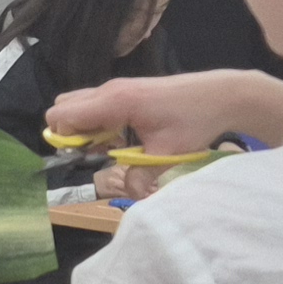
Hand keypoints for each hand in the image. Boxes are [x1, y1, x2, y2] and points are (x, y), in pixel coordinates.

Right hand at [45, 68, 270, 154]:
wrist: (220, 95)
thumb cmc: (193, 121)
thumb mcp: (167, 154)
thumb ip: (140, 176)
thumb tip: (129, 195)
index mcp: (114, 103)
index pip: (62, 116)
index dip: (64, 141)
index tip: (88, 157)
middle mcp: (109, 91)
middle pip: (62, 107)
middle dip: (69, 133)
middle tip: (96, 152)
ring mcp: (116, 88)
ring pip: (77, 104)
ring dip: (84, 127)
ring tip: (110, 146)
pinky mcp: (125, 90)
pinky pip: (94, 104)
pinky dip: (97, 122)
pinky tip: (122, 136)